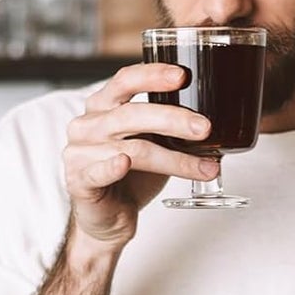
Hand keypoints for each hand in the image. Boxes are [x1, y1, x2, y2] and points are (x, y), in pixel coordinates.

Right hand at [63, 63, 221, 249]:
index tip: (182, 76)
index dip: (152, 75)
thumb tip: (216, 120)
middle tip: (204, 127)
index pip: (125, 80)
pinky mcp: (78, 181)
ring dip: (172, 158)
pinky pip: (97, 171)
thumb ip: (168, 127)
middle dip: (172, 119)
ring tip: (203, 166)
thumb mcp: (152, 143)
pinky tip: (124, 164)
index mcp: (103, 106)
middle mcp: (87, 125)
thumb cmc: (130, 178)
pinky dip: (112, 167)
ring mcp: (79, 152)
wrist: (108, 219)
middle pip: (131, 114)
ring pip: (131, 148)